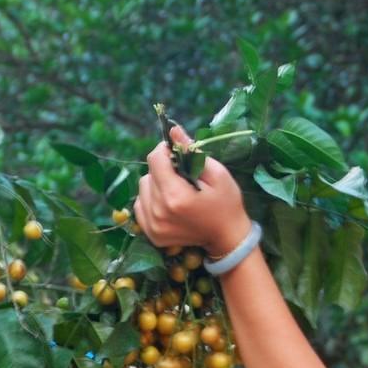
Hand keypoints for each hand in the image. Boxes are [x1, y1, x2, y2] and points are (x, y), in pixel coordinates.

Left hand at [135, 125, 252, 257]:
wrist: (227, 237)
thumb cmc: (226, 203)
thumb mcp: (217, 173)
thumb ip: (192, 152)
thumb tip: (173, 130)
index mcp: (175, 196)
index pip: (155, 160)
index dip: (165, 151)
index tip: (176, 153)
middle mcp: (159, 212)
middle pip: (148, 175)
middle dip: (162, 169)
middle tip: (181, 176)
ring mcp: (153, 226)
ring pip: (143, 190)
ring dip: (156, 185)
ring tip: (175, 190)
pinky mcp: (152, 234)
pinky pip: (140, 206)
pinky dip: (151, 200)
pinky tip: (168, 203)